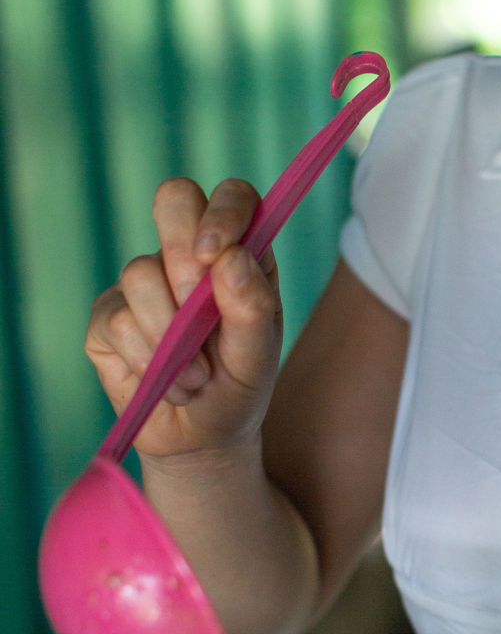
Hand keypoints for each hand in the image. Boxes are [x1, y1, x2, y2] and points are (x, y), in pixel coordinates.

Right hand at [85, 177, 282, 460]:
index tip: (214, 253)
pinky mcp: (108, 317)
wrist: (202, 438)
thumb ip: (254, 307)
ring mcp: (143, 281)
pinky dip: (145, 360)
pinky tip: (166, 384)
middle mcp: (188, 255)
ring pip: (140, 273)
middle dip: (183, 259)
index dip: (221, 212)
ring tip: (196, 376)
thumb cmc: (239, 387)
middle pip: (173, 201)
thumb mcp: (260, 355)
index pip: (231, 195)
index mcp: (237, 252)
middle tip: (198, 317)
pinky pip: (117, 321)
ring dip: (171, 337)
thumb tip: (230, 258)